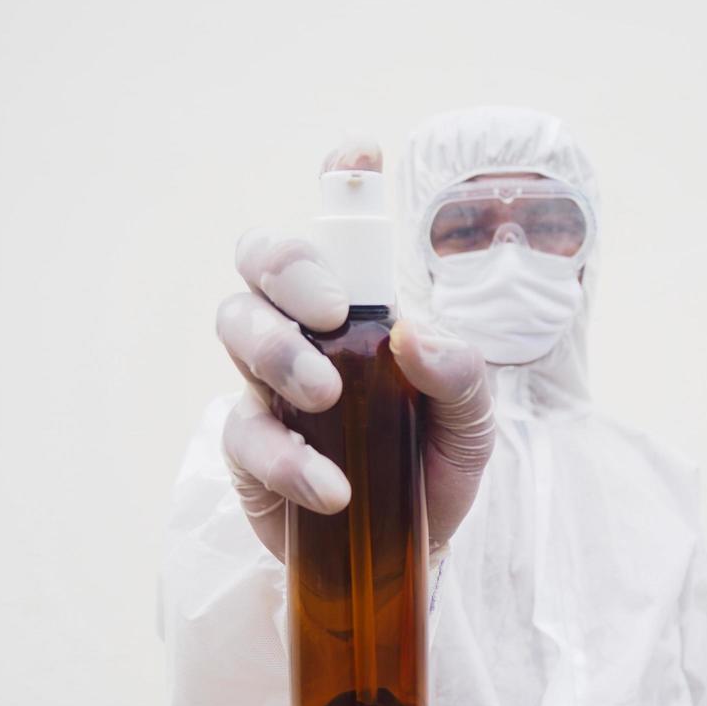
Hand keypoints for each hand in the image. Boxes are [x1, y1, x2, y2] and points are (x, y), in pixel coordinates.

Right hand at [216, 140, 494, 561]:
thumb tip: (413, 336)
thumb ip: (460, 374)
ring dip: (275, 349)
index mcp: (364, 311)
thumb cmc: (434, 467)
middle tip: (334, 312)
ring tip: (326, 394)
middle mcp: (307, 331)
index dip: (340, 179)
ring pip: (233, 323)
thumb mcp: (472, 423)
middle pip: (261, 258)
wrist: (409, 554)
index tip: (357, 152)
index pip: (343, 231)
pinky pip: (244, 431)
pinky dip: (287, 455)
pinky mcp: (250, 449)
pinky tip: (331, 486)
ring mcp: (269, 386)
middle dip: (288, 265)